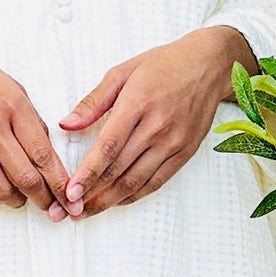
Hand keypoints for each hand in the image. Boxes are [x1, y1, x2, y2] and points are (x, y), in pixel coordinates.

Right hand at [0, 19, 73, 214]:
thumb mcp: (10, 87)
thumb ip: (30, 119)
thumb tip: (46, 151)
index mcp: (14, 108)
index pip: (44, 155)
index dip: (60, 183)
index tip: (70, 197)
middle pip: (26, 178)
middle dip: (44, 199)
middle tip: (51, 208)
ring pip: (0, 188)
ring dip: (16, 201)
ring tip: (21, 199)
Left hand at [57, 26, 254, 217]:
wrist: (208, 65)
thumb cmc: (164, 65)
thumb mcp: (122, 72)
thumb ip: (93, 101)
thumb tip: (67, 124)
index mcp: (137, 104)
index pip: (108, 147)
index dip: (88, 173)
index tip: (70, 191)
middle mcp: (157, 127)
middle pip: (119, 169)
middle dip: (93, 193)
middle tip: (72, 209)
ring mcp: (173, 142)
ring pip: (137, 181)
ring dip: (111, 200)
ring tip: (89, 211)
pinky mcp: (185, 152)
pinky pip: (156, 181)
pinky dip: (135, 195)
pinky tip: (117, 200)